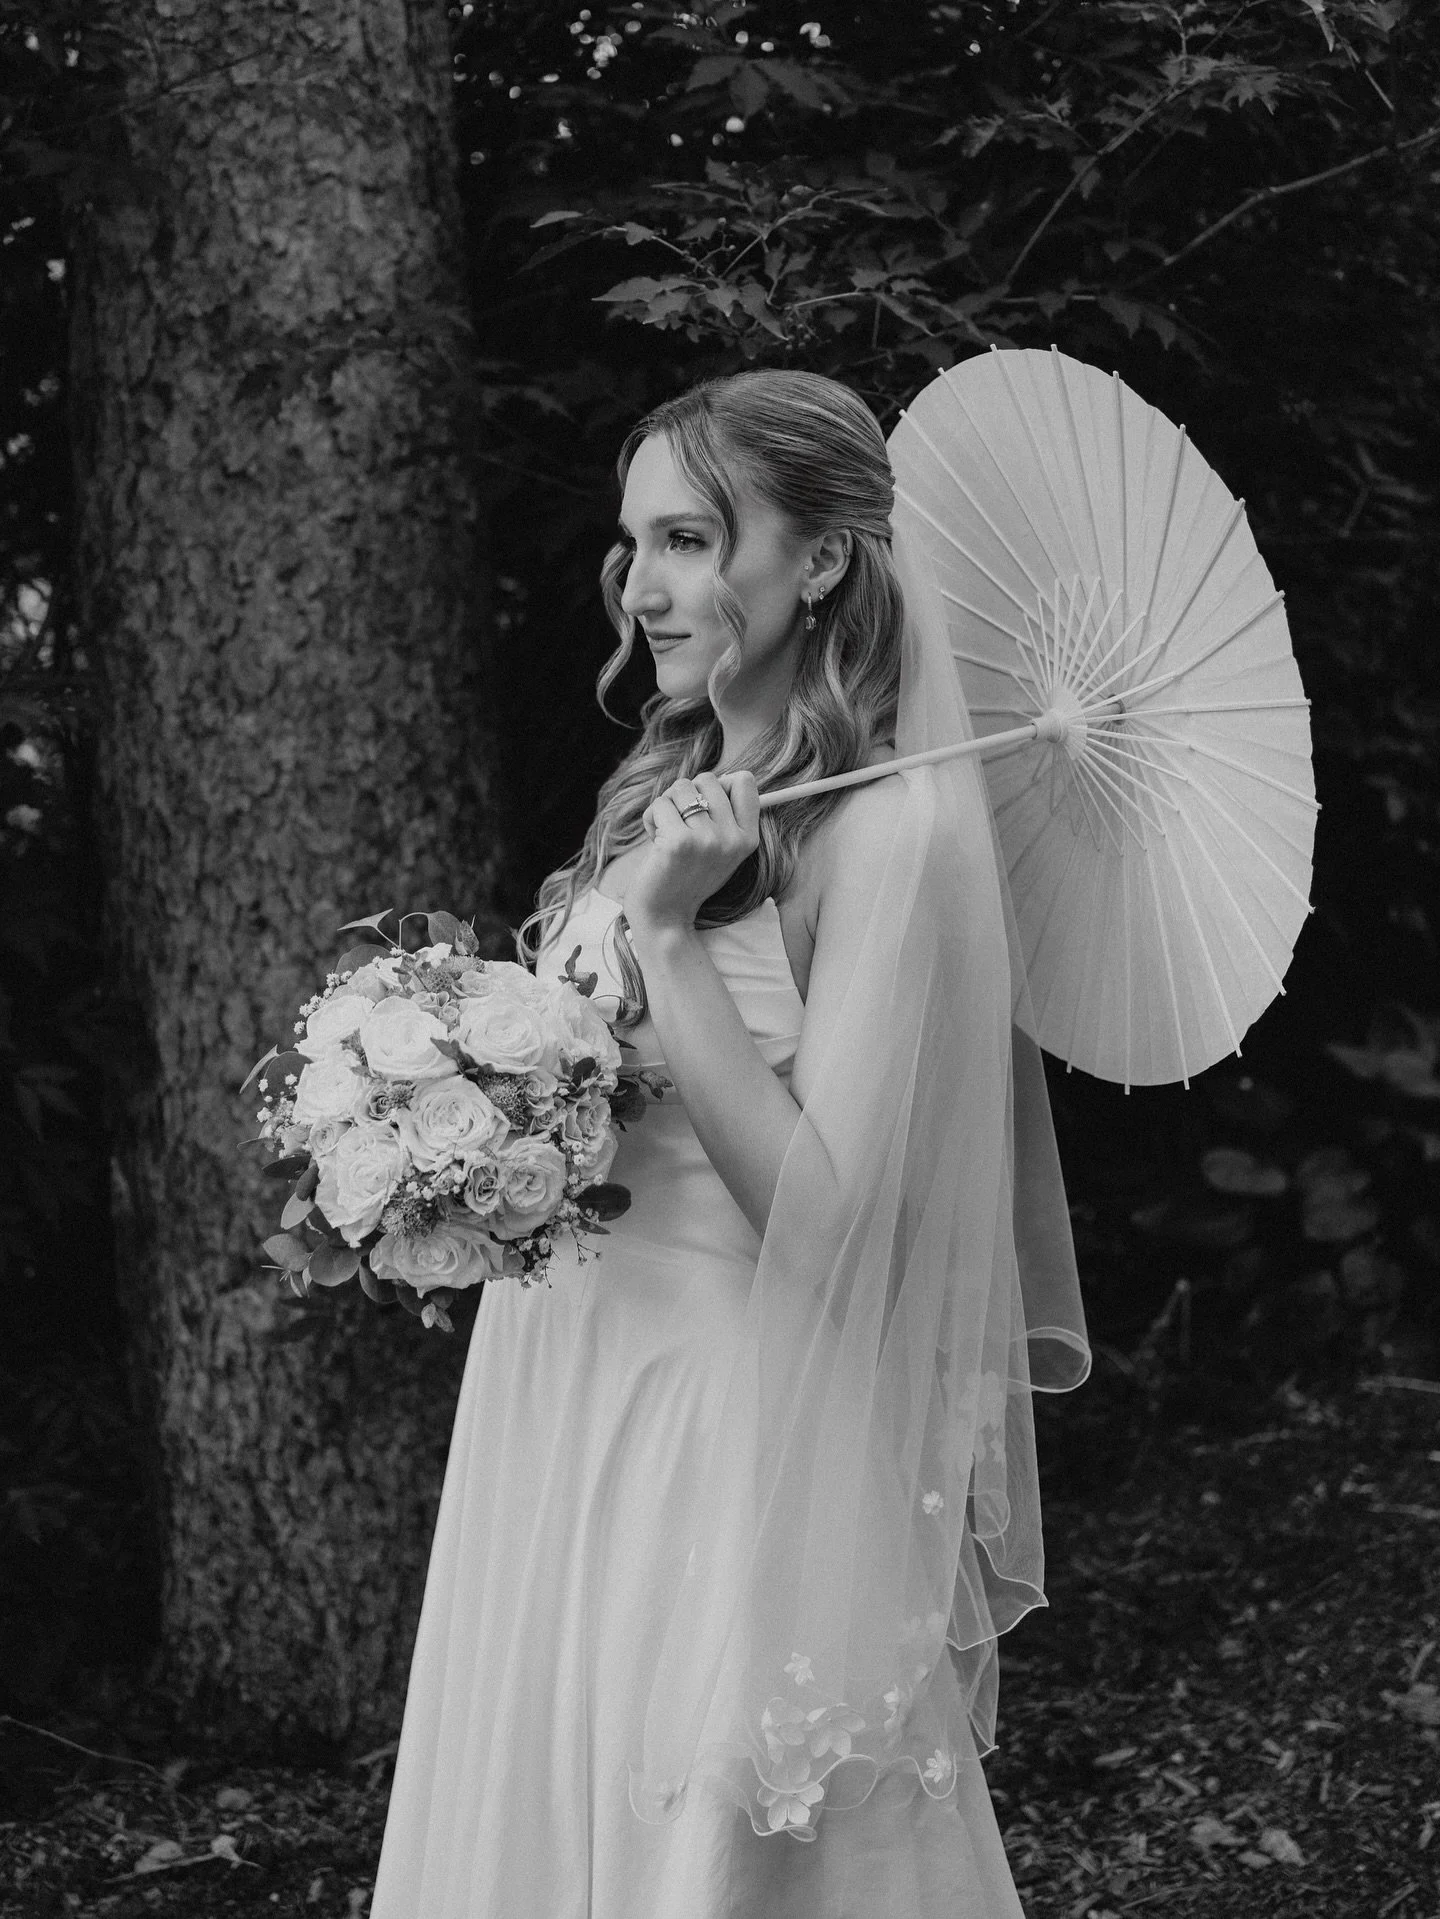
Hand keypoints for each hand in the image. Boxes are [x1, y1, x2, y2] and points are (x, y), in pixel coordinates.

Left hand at [622, 770, 760, 936]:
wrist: (665, 918)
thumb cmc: (685, 878)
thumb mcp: (719, 849)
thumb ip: (725, 816)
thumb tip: (724, 777)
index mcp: (748, 839)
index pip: (745, 782)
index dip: (720, 785)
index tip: (705, 806)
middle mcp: (733, 839)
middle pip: (708, 779)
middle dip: (687, 795)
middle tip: (680, 824)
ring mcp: (708, 840)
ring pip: (682, 788)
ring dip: (666, 805)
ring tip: (666, 832)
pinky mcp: (679, 843)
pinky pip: (660, 804)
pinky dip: (651, 818)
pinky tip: (654, 840)